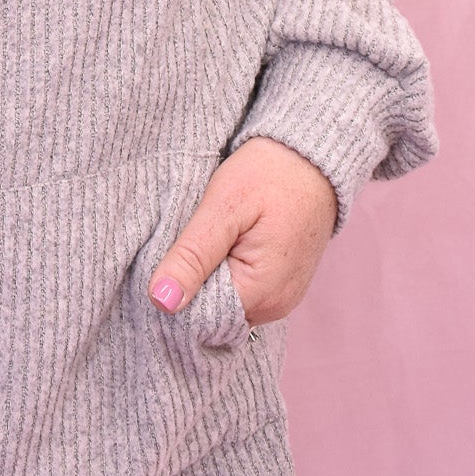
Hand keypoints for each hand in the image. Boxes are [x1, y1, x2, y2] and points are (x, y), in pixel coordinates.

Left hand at [148, 137, 337, 326]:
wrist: (312, 157)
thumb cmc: (270, 174)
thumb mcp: (223, 207)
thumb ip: (192, 256)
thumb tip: (161, 301)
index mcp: (261, 293)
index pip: (199, 319)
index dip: (177, 294)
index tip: (167, 259)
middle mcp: (275, 306)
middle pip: (213, 314)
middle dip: (193, 284)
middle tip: (187, 239)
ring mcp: (282, 297)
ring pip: (226, 302)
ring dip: (209, 277)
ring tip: (208, 237)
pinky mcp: (282, 284)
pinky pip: (243, 290)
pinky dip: (226, 271)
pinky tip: (224, 242)